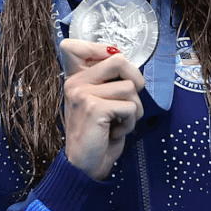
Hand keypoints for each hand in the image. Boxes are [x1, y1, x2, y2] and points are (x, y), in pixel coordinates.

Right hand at [59, 39, 144, 180]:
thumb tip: (129, 62)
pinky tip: (114, 130)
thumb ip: (108, 80)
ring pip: (131, 88)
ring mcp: (82, 94)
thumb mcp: (101, 101)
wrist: (85, 164)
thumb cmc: (99, 132)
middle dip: (136, 80)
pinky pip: (131, 107)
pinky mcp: (93, 108)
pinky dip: (130, 122)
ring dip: (134, 109)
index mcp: (76, 78)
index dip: (102, 48)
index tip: (113, 66)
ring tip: (117, 121)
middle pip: (119, 60)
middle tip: (130, 100)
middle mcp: (75, 83)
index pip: (74, 46)